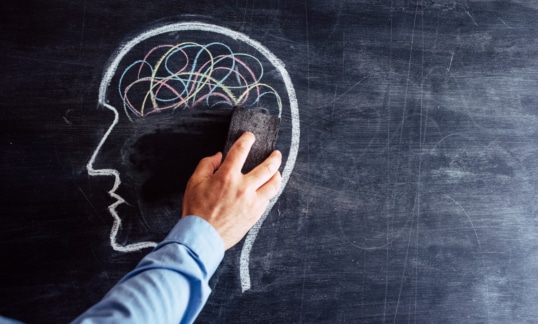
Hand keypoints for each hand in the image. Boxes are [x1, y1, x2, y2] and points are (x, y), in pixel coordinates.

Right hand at [182, 132, 281, 249]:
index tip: (250, 137)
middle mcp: (243, 188)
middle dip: (274, 158)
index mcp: (227, 177)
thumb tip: (218, 156)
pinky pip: (268, 199)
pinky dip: (269, 191)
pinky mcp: (256, 214)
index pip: (241, 150)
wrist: (202, 237)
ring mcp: (252, 202)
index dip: (247, 140)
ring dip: (277, 175)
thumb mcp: (194, 182)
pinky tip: (267, 189)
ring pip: (273, 185)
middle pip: (267, 167)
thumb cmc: (197, 211)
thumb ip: (206, 165)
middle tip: (275, 154)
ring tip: (276, 171)